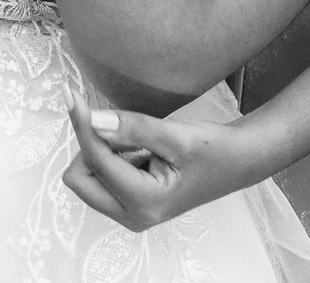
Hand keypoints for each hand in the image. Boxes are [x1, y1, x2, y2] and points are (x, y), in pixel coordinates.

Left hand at [63, 98, 272, 231]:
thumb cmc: (215, 150)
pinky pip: (102, 175)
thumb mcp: (177, 136)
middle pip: (80, 177)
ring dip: (101, 148)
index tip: (71, 93)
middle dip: (90, 145)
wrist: (238, 162)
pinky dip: (110, 153)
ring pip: (88, 175)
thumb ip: (133, 129)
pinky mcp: (130, 202)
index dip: (83, 124)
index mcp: (144, 203)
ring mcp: (129, 212)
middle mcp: (132, 215)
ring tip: (138, 138)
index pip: (96, 160)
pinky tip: (138, 145)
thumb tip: (93, 120)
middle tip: (116, 121)